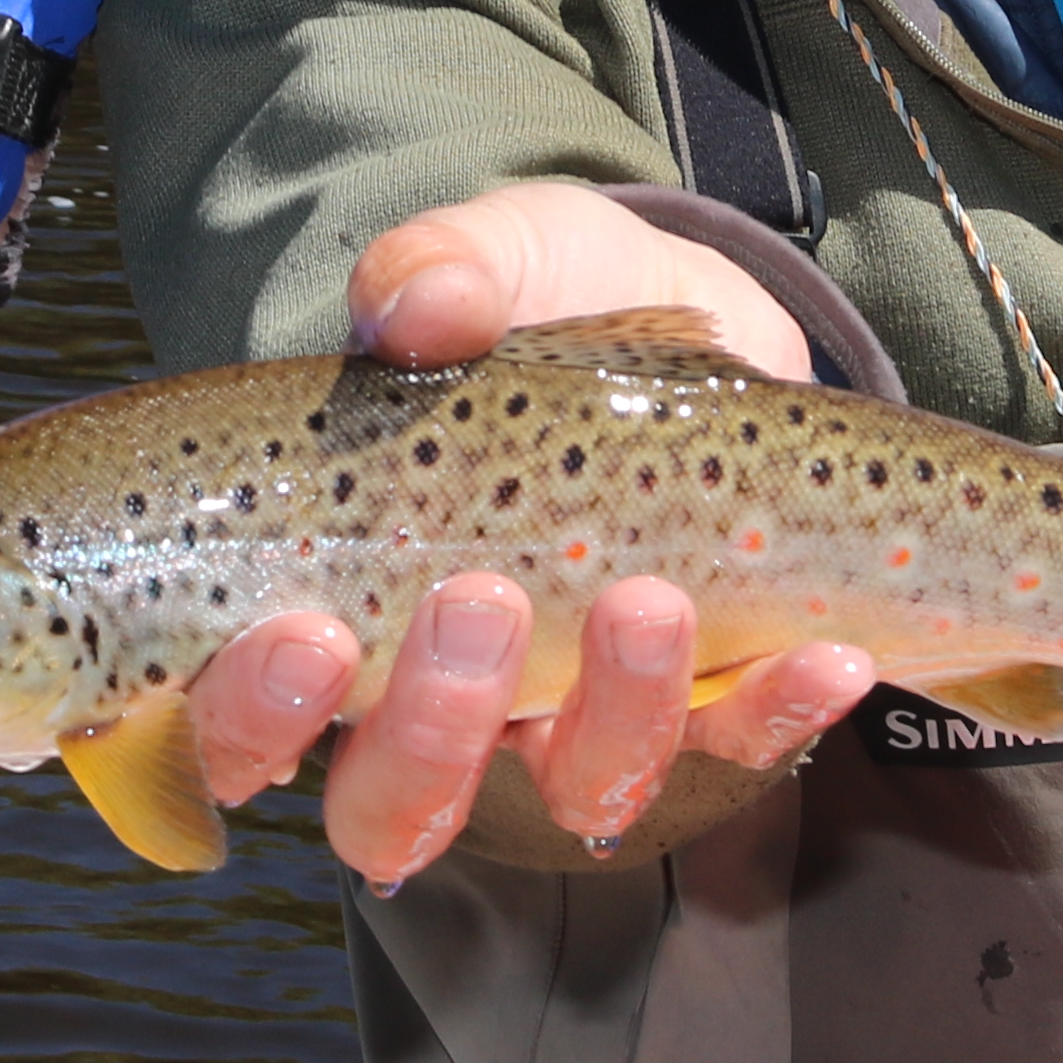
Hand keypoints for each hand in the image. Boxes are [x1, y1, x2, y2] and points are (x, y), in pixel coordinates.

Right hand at [181, 186, 881, 886]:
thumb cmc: (548, 310)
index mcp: (331, 611)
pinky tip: (821, 654)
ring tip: (648, 600)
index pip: (241, 731)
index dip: (252, 720)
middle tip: (479, 605)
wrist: (696, 327)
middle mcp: (437, 701)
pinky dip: (777, 714)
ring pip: (571, 789)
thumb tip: (415, 303)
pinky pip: (737, 752)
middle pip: (395, 805)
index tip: (303, 635)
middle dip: (431, 729)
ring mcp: (572, 719)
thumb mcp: (497, 257)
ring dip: (611, 715)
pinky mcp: (705, 710)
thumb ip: (441, 270)